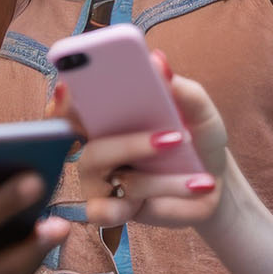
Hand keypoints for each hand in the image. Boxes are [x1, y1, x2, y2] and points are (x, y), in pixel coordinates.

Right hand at [67, 51, 231, 228]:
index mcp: (108, 115)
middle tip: (171, 137)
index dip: (61, 99)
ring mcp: (99, 180)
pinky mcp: (110, 210)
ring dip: (158, 177)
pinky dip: (137, 204)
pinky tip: (160, 199)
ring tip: (196, 176)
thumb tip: (158, 61)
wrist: (211, 183)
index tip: (69, 89)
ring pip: (108, 174)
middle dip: (128, 142)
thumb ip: (182, 90)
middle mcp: (95, 145)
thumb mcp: (200, 112)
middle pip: (86, 142)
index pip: (70, 104)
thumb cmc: (196, 139)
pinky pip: (104, 212)